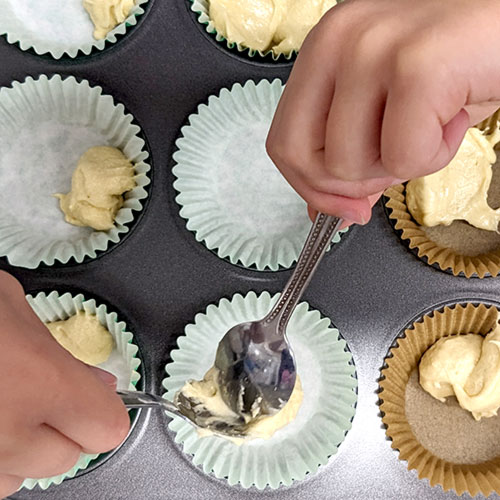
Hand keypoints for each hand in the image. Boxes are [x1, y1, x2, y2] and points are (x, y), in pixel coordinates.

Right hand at [0, 271, 129, 498]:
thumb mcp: (8, 305)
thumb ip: (55, 350)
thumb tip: (95, 382)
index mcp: (38, 383)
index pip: (107, 428)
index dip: (100, 411)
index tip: (91, 396)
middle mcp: (4, 436)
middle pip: (65, 458)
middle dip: (59, 428)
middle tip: (36, 394)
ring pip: (17, 477)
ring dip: (16, 449)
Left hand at [267, 0, 499, 223]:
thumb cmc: (456, 65)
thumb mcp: (387, 110)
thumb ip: (348, 158)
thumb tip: (325, 213)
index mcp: (322, 51)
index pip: (282, 143)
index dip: (310, 188)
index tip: (343, 206)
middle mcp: (336, 41)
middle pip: (300, 158)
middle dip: (346, 185)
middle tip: (390, 162)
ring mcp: (371, 50)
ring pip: (348, 165)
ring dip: (400, 165)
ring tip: (431, 123)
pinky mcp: (415, 66)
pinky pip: (402, 159)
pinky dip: (435, 156)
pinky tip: (454, 118)